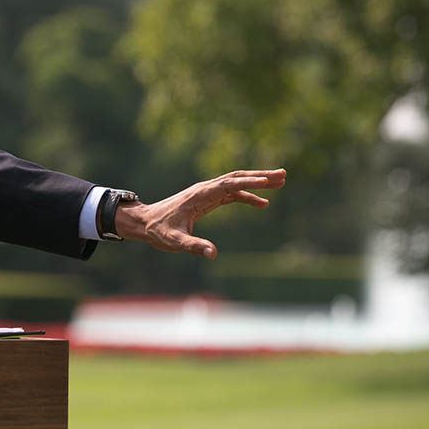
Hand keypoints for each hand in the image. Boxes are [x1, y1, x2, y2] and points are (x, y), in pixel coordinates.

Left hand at [115, 169, 285, 258]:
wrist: (145, 222)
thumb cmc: (159, 231)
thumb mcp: (175, 241)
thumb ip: (193, 246)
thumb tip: (213, 254)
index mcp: (199, 195)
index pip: (228, 185)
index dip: (248, 183)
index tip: (267, 182)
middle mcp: (205, 189)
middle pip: (236, 177)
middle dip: (260, 175)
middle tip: (283, 174)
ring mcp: (206, 193)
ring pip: (235, 183)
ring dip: (257, 181)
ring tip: (280, 182)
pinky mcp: (207, 199)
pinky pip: (231, 194)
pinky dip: (247, 195)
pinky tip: (262, 203)